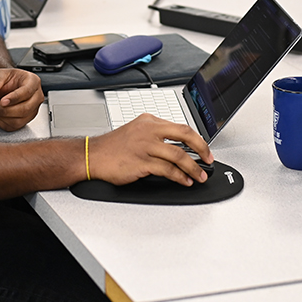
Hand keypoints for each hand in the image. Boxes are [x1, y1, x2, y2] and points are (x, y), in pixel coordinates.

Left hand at [0, 68, 43, 130]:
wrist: (7, 86)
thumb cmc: (8, 79)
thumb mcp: (0, 74)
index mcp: (33, 81)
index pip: (27, 92)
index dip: (14, 98)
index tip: (2, 101)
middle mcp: (36, 96)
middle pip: (25, 109)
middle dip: (5, 110)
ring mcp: (33, 110)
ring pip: (20, 120)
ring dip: (2, 117)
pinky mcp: (26, 120)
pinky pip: (14, 126)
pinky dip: (2, 123)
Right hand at [88, 114, 213, 185]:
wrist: (92, 155)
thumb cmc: (112, 147)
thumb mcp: (136, 132)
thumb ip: (156, 137)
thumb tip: (178, 149)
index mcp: (149, 121)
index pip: (181, 126)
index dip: (197, 139)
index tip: (204, 150)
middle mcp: (149, 130)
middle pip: (185, 135)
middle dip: (202, 149)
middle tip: (209, 160)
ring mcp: (145, 146)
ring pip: (179, 155)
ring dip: (193, 168)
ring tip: (200, 176)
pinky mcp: (141, 162)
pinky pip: (167, 169)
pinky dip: (179, 176)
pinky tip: (184, 180)